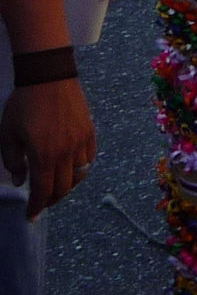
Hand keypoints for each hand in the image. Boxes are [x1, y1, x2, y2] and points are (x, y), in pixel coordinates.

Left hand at [0, 79, 94, 219]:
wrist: (49, 78)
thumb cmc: (23, 105)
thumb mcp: (8, 134)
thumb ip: (13, 161)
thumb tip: (20, 181)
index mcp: (43, 155)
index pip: (42, 191)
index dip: (36, 207)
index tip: (31, 216)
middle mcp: (66, 152)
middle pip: (63, 187)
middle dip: (51, 200)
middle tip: (41, 204)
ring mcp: (81, 142)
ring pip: (79, 175)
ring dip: (67, 186)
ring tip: (55, 187)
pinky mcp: (89, 132)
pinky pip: (89, 159)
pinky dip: (80, 169)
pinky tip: (70, 168)